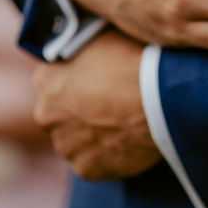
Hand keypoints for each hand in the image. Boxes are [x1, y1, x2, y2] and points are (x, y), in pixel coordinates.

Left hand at [32, 29, 160, 180]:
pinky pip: (93, 163)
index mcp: (46, 79)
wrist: (161, 98)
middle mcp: (46, 114)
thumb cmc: (134, 62)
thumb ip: (81, 47)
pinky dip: (106, 157)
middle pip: (58, 115)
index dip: (73, 80)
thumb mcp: (101, 38)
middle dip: (77, 112)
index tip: (92, 82)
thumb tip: (80, 43)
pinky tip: (125, 144)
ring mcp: (65, 145)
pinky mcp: (86, 168)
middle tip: (108, 106)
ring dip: (90, 137)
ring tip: (120, 127)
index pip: (50, 80)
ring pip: (74, 142)